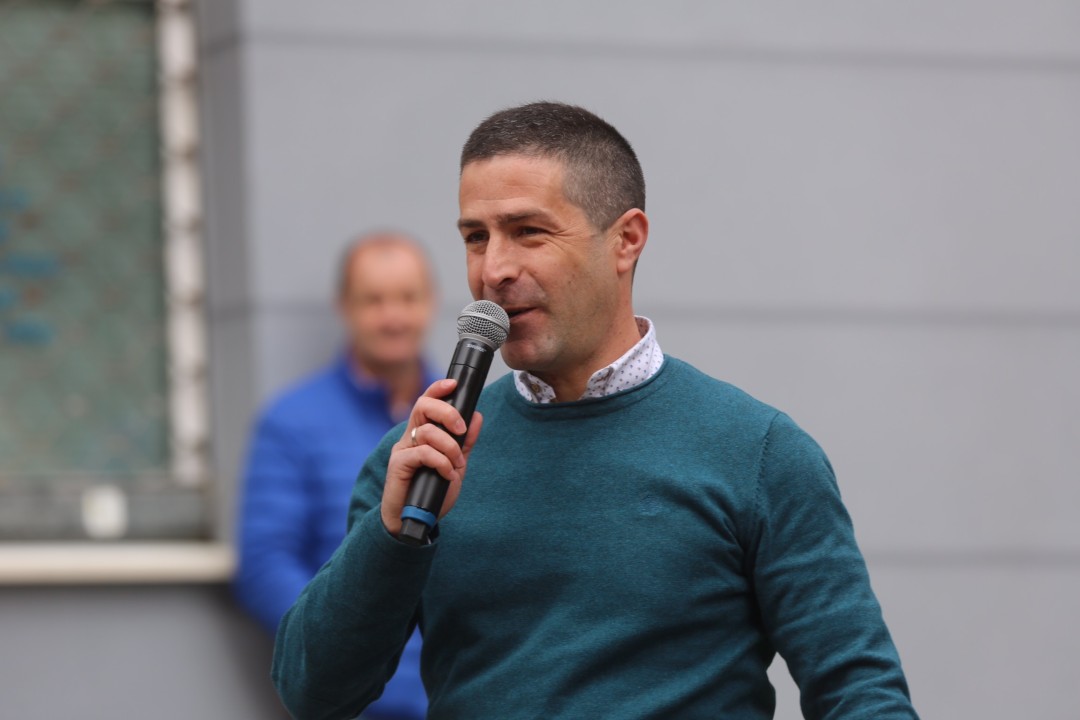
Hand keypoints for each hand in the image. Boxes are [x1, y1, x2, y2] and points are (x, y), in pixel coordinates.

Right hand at [381, 379, 484, 535]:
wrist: (415, 520)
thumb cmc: (432, 492)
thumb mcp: (455, 464)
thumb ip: (464, 442)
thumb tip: (477, 416)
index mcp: (422, 433)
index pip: (426, 402)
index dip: (437, 389)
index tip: (454, 384)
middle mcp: (410, 437)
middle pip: (423, 406)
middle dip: (447, 412)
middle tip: (460, 429)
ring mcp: (403, 450)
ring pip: (427, 431)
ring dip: (449, 447)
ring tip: (455, 464)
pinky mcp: (399, 465)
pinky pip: (423, 453)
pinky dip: (441, 462)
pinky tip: (447, 474)